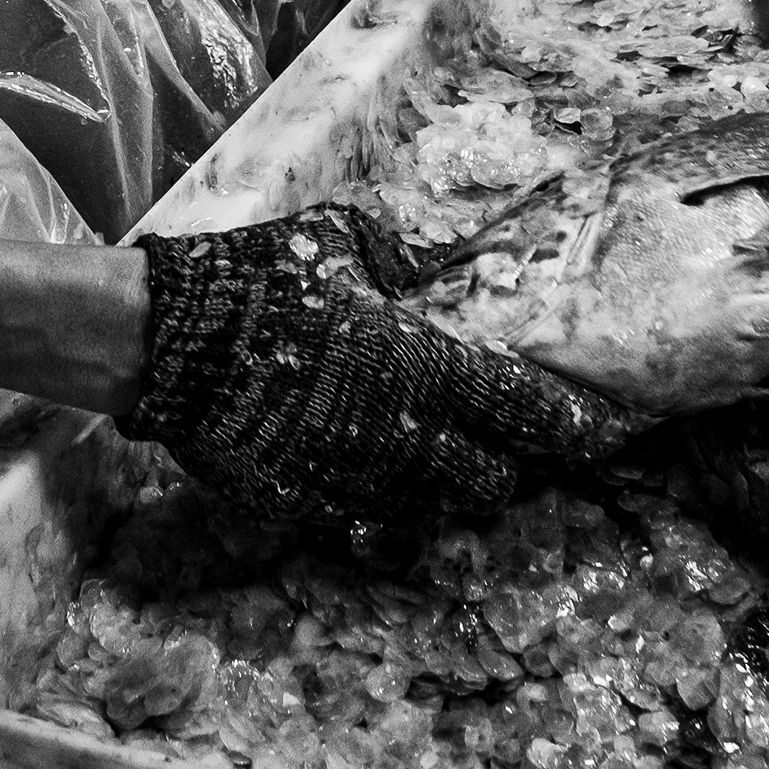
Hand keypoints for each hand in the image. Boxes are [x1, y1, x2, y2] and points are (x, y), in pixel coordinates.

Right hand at [124, 205, 632, 542]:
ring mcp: (352, 485)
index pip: (532, 415)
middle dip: (505, 466)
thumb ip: (408, 250)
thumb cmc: (260, 276)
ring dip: (445, 493)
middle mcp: (403, 438)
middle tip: (495, 441)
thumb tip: (452, 248)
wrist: (165, 340)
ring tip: (435, 463)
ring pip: (436, 517)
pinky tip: (370, 482)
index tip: (603, 431)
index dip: (577, 428)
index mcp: (424, 366)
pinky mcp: (305, 512)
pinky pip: (369, 531)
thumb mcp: (345, 237)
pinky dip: (382, 513)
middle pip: (495, 484)